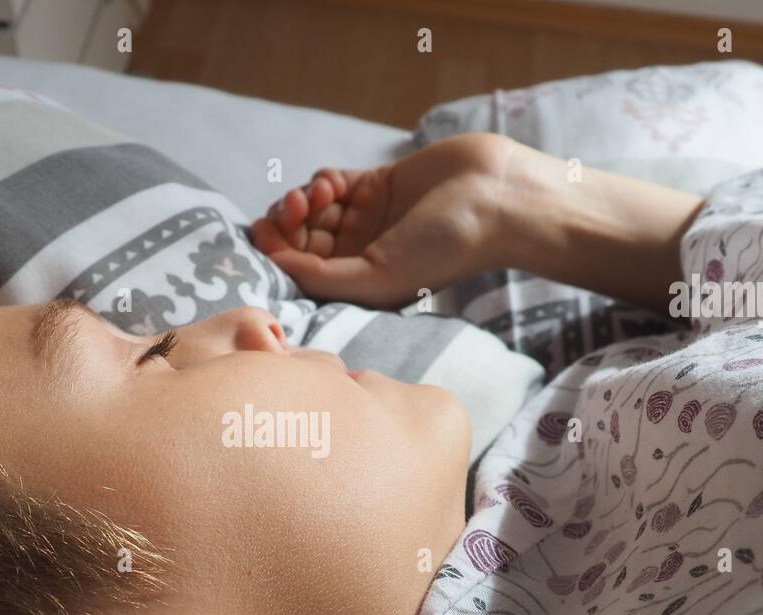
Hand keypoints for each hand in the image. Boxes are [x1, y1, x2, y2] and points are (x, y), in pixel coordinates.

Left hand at [250, 133, 519, 308]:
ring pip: (310, 210)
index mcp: (359, 285)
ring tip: (317, 194)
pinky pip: (331, 183)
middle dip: (286, 223)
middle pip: (299, 240)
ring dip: (302, 199)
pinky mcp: (377, 184)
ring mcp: (366, 218)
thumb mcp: (378, 277)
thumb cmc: (445, 247)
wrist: (496, 198)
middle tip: (294, 209)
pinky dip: (322, 181)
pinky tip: (332, 184)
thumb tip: (275, 266)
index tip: (266, 234)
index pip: (299, 272)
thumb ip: (322, 278)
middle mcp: (359, 255)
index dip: (275, 253)